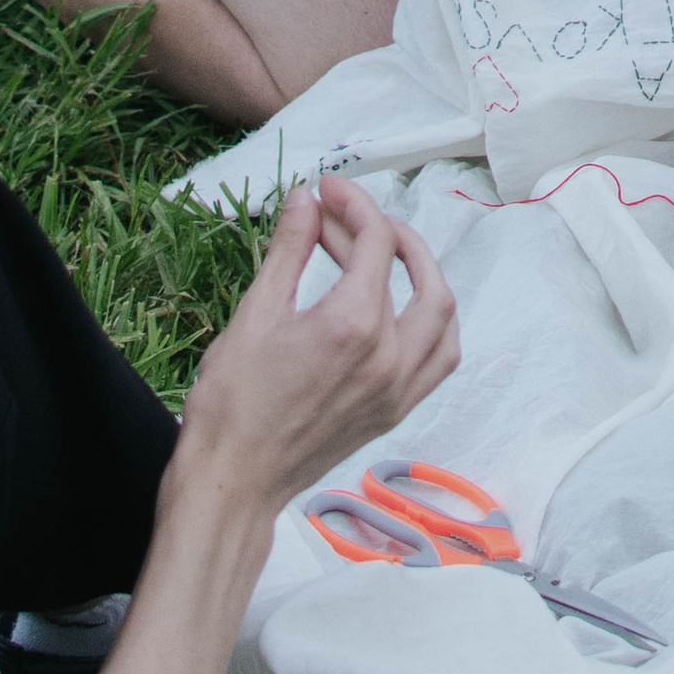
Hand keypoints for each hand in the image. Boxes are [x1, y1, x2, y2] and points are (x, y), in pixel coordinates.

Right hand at [178, 175, 461, 512]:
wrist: (233, 482)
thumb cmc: (232, 403)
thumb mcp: (255, 313)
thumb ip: (289, 250)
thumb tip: (307, 200)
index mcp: (353, 326)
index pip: (375, 241)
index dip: (352, 204)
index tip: (326, 191)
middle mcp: (389, 357)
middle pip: (414, 270)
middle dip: (385, 230)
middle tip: (346, 215)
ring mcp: (398, 390)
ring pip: (441, 314)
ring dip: (423, 272)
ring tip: (387, 252)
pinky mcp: (395, 412)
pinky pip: (439, 358)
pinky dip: (434, 322)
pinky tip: (404, 308)